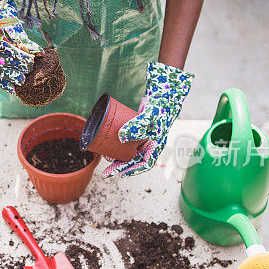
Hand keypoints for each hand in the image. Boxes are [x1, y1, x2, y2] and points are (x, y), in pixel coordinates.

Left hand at [103, 62, 193, 176]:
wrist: (162, 94)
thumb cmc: (158, 105)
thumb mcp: (148, 116)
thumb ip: (136, 125)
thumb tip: (121, 138)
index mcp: (156, 145)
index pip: (145, 164)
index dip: (132, 170)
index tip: (120, 174)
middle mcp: (150, 144)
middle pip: (134, 161)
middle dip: (120, 167)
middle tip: (106, 172)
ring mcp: (143, 138)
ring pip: (129, 152)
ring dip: (118, 158)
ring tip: (106, 159)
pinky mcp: (137, 131)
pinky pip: (127, 143)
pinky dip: (118, 146)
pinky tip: (109, 147)